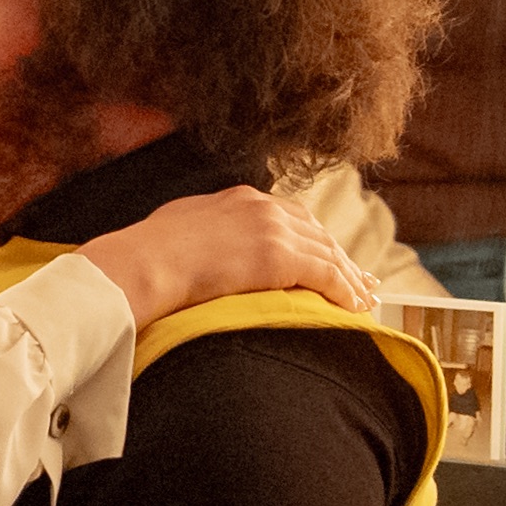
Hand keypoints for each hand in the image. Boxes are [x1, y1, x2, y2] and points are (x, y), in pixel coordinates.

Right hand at [74, 185, 373, 322]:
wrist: (141, 263)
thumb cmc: (145, 254)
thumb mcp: (178, 227)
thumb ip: (204, 230)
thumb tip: (203, 246)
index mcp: (239, 199)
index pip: (290, 216)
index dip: (314, 239)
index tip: (328, 256)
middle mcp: (262, 207)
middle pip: (316, 233)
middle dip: (341, 257)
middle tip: (361, 280)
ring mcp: (273, 229)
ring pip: (328, 254)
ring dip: (350, 278)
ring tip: (364, 299)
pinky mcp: (280, 257)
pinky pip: (326, 274)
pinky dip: (345, 291)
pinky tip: (354, 307)